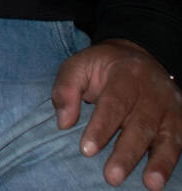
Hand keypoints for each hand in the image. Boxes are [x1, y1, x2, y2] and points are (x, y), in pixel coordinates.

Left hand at [53, 39, 181, 189]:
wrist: (137, 56)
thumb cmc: (102, 67)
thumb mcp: (79, 66)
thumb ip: (66, 89)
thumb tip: (64, 122)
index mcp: (126, 75)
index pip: (114, 103)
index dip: (101, 128)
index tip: (86, 150)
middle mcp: (153, 92)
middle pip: (141, 124)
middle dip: (127, 153)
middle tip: (112, 176)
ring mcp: (170, 108)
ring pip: (165, 137)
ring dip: (158, 162)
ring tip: (150, 184)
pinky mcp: (180, 121)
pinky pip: (178, 143)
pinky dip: (171, 162)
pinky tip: (160, 180)